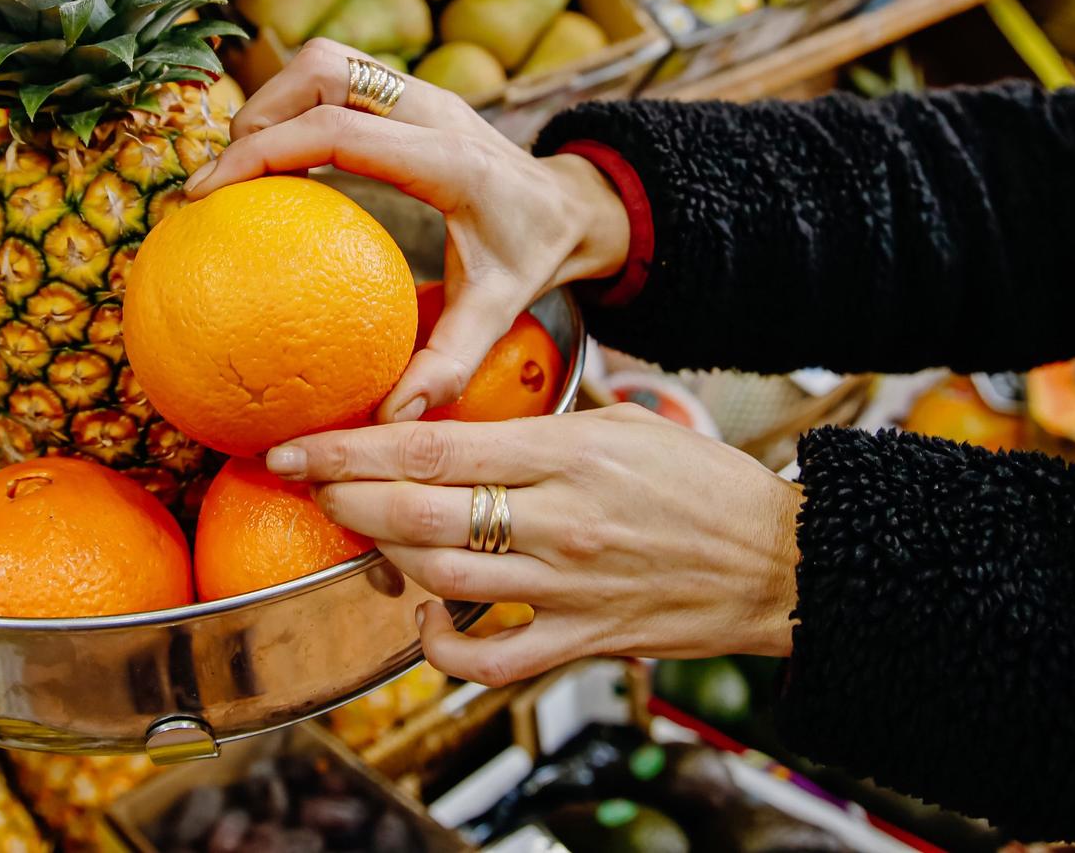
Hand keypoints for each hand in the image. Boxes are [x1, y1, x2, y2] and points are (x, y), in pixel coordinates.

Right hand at [186, 39, 631, 419]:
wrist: (572, 208)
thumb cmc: (530, 258)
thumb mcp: (498, 313)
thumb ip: (449, 365)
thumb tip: (391, 418)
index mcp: (449, 160)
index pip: (340, 131)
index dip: (266, 149)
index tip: (211, 190)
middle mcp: (434, 110)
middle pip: (323, 72)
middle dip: (259, 114)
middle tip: (220, 180)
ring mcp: (422, 93)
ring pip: (327, 60)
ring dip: (274, 100)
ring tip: (241, 164)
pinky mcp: (410, 93)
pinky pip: (339, 74)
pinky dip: (296, 101)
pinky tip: (275, 155)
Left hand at [268, 406, 801, 685]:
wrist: (778, 560)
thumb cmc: (702, 483)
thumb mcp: (624, 422)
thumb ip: (542, 423)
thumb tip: (464, 414)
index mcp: (568, 452)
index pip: (432, 448)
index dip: (349, 449)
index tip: (296, 448)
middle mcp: (561, 520)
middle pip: (417, 514)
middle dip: (345, 500)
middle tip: (312, 486)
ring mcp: (569, 587)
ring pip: (440, 578)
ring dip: (384, 560)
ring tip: (365, 536)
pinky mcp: (584, 642)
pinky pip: (490, 660)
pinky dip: (442, 647)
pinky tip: (427, 619)